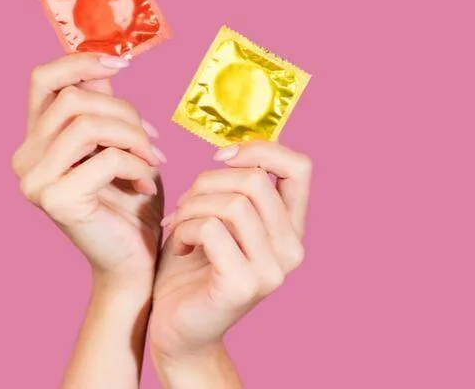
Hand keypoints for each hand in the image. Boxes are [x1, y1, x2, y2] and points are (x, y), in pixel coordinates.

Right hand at [12, 53, 165, 287]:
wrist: (134, 262)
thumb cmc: (131, 203)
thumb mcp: (120, 144)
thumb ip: (104, 108)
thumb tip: (106, 65)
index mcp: (34, 140)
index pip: (43, 80)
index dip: (81, 62)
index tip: (124, 64)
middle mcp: (25, 159)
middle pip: (74, 100)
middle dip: (124, 113)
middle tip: (154, 141)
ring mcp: (34, 181)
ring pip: (87, 125)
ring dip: (133, 138)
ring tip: (154, 160)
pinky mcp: (55, 200)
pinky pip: (105, 159)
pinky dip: (137, 166)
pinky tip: (148, 185)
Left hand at [149, 141, 311, 386]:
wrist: (174, 327)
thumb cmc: (190, 267)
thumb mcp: (218, 217)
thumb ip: (234, 188)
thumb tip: (235, 147)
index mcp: (290, 229)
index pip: (300, 167)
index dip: (260, 150)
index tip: (221, 158)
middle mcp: (291, 250)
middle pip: (256, 180)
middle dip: (208, 182)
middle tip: (185, 205)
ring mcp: (272, 271)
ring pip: (232, 203)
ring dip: (192, 207)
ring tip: (179, 227)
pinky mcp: (244, 285)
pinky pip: (212, 230)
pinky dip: (184, 230)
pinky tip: (178, 248)